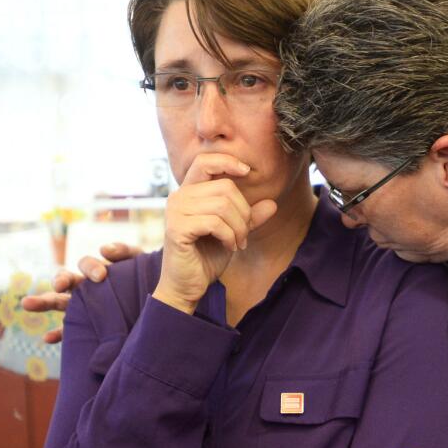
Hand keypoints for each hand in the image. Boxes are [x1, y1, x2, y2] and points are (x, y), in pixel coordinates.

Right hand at [20, 243, 141, 342]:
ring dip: (44, 302)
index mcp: (101, 272)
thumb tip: (104, 250)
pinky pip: (69, 332)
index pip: (86, 265)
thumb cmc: (152, 281)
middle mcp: (88, 289)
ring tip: (27, 303)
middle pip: (67, 281)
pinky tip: (47, 338)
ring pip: (60, 303)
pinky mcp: (89, 330)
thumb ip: (126, 252)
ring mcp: (85, 309)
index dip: (90, 268)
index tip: (101, 276)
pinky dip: (58, 334)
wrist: (162, 305)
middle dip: (60, 280)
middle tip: (60, 285)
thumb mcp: (142, 263)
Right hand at [154, 154, 276, 314]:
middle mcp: (178, 197)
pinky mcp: (176, 228)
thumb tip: (272, 203)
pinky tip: (229, 247)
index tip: (247, 171)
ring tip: (238, 243)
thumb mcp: (233, 233)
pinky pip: (215, 222)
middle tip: (244, 235)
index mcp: (189, 192)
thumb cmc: (206, 257)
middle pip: (225, 187)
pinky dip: (229, 235)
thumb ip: (249, 218)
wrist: (188, 286)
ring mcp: (175, 211)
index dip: (227, 161)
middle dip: (243, 212)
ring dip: (238, 227)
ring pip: (222, 205)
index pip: (205, 161)